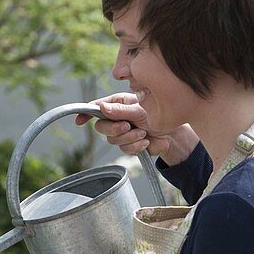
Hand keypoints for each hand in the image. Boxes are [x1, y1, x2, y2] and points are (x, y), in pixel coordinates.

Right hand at [74, 92, 198, 165]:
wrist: (174, 134)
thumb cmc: (159, 114)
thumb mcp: (139, 110)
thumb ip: (120, 111)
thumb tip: (101, 108)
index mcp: (117, 104)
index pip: (96, 107)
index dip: (85, 113)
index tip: (79, 120)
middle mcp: (116, 118)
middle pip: (101, 127)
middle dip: (114, 129)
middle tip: (127, 126)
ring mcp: (121, 132)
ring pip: (112, 140)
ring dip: (129, 138)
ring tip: (143, 133)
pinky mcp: (128, 145)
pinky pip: (124, 149)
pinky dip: (135, 146)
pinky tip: (145, 141)